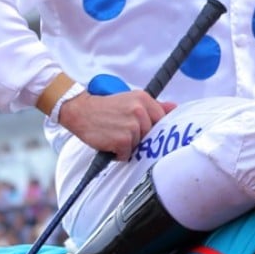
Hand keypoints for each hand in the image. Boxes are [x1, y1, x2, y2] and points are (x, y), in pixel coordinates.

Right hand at [58, 91, 175, 160]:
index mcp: (144, 99)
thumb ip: (154, 106)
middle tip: (123, 131)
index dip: (153, 127)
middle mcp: (139, 110)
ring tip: (115, 135)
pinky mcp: (122, 139)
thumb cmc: (106, 107)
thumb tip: (175, 108)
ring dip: (128, 146)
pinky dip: (119, 154)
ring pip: (140, 144)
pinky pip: (127, 154)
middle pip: (151, 133)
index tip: (143, 129)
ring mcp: (132, 125)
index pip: (162, 119)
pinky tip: (110, 143)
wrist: (80, 111)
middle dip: (140, 137)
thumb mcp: (131, 100)